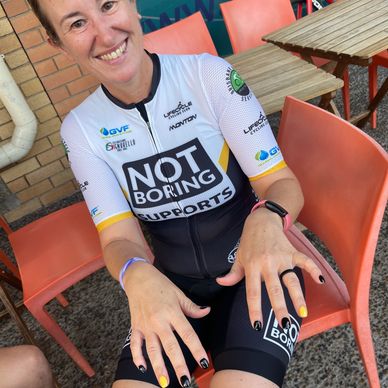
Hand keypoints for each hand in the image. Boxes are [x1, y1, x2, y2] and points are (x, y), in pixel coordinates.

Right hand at [123, 263, 209, 386]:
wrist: (138, 278)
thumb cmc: (160, 284)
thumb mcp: (178, 293)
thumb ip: (192, 306)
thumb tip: (206, 311)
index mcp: (172, 312)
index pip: (187, 333)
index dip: (196, 348)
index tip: (203, 361)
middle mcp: (159, 321)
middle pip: (170, 346)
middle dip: (178, 365)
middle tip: (186, 381)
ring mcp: (146, 325)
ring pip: (152, 349)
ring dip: (158, 367)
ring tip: (164, 382)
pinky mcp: (135, 326)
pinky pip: (135, 344)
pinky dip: (137, 356)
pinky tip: (142, 368)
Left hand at [216, 209, 323, 329]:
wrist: (261, 220)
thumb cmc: (249, 241)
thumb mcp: (239, 256)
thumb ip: (233, 273)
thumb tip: (221, 283)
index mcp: (252, 266)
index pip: (252, 292)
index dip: (254, 309)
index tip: (257, 326)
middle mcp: (266, 263)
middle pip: (274, 288)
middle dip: (279, 307)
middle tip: (284, 324)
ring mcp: (281, 257)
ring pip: (290, 279)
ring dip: (297, 296)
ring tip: (303, 312)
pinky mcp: (292, 251)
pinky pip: (304, 261)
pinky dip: (313, 269)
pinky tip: (320, 280)